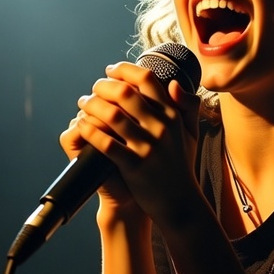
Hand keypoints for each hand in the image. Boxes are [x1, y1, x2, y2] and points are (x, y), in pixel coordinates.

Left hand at [71, 61, 201, 222]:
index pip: (147, 80)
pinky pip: (106, 144)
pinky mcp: (134, 167)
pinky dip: (90, 131)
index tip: (110, 70)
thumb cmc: (181, 166)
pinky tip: (82, 125)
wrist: (179, 203)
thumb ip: (187, 106)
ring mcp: (148, 148)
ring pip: (113, 116)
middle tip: (93, 88)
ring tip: (83, 103)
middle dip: (103, 85)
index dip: (124, 70)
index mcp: (172, 116)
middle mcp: (161, 128)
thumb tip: (175, 83)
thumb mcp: (191, 133)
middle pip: (126, 93)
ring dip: (92, 105)